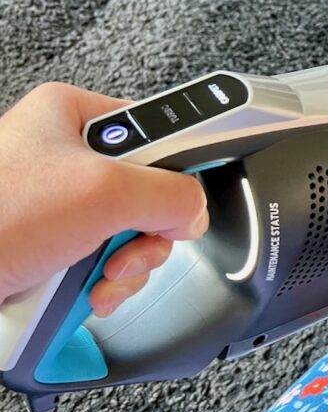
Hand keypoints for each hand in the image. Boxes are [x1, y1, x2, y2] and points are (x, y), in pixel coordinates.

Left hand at [0, 83, 208, 315]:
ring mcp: (57, 208)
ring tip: (96, 280)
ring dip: (124, 269)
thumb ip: (170, 194)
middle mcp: (65, 159)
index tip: (193, 193)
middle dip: (145, 236)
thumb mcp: (102, 192)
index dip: (177, 169)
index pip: (158, 132)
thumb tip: (194, 212)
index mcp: (72, 117)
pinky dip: (100, 288)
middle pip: (148, 195)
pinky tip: (82, 294)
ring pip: (128, 237)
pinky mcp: (49, 250)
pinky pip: (102, 266)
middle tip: (127, 248)